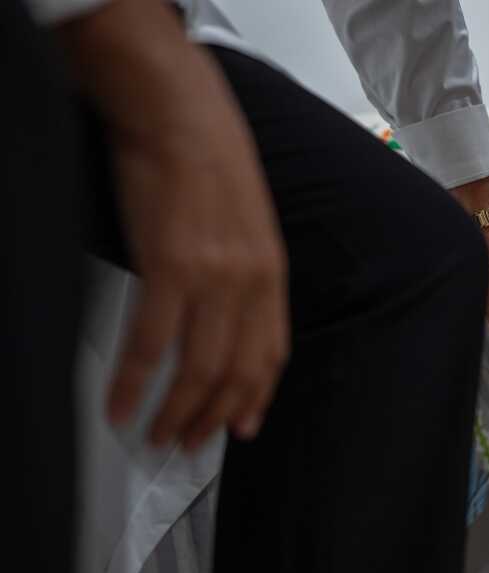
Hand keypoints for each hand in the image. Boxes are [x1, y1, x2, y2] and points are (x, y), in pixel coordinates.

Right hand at [60, 0, 288, 449]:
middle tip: (188, 445)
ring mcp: (212, 278)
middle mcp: (250, 283)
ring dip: (176, 413)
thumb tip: (229, 319)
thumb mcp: (250, 228)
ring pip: (198, 369)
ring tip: (157, 439)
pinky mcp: (170, 268)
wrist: (182, 117)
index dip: (256, 398)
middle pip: (236, 373)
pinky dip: (135, 384)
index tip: (242, 427)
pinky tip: (123, 406)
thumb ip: (246, 277)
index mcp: (271, 275)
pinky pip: (152, 344)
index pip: (272, 355)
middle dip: (211, 419)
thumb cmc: (210, 164)